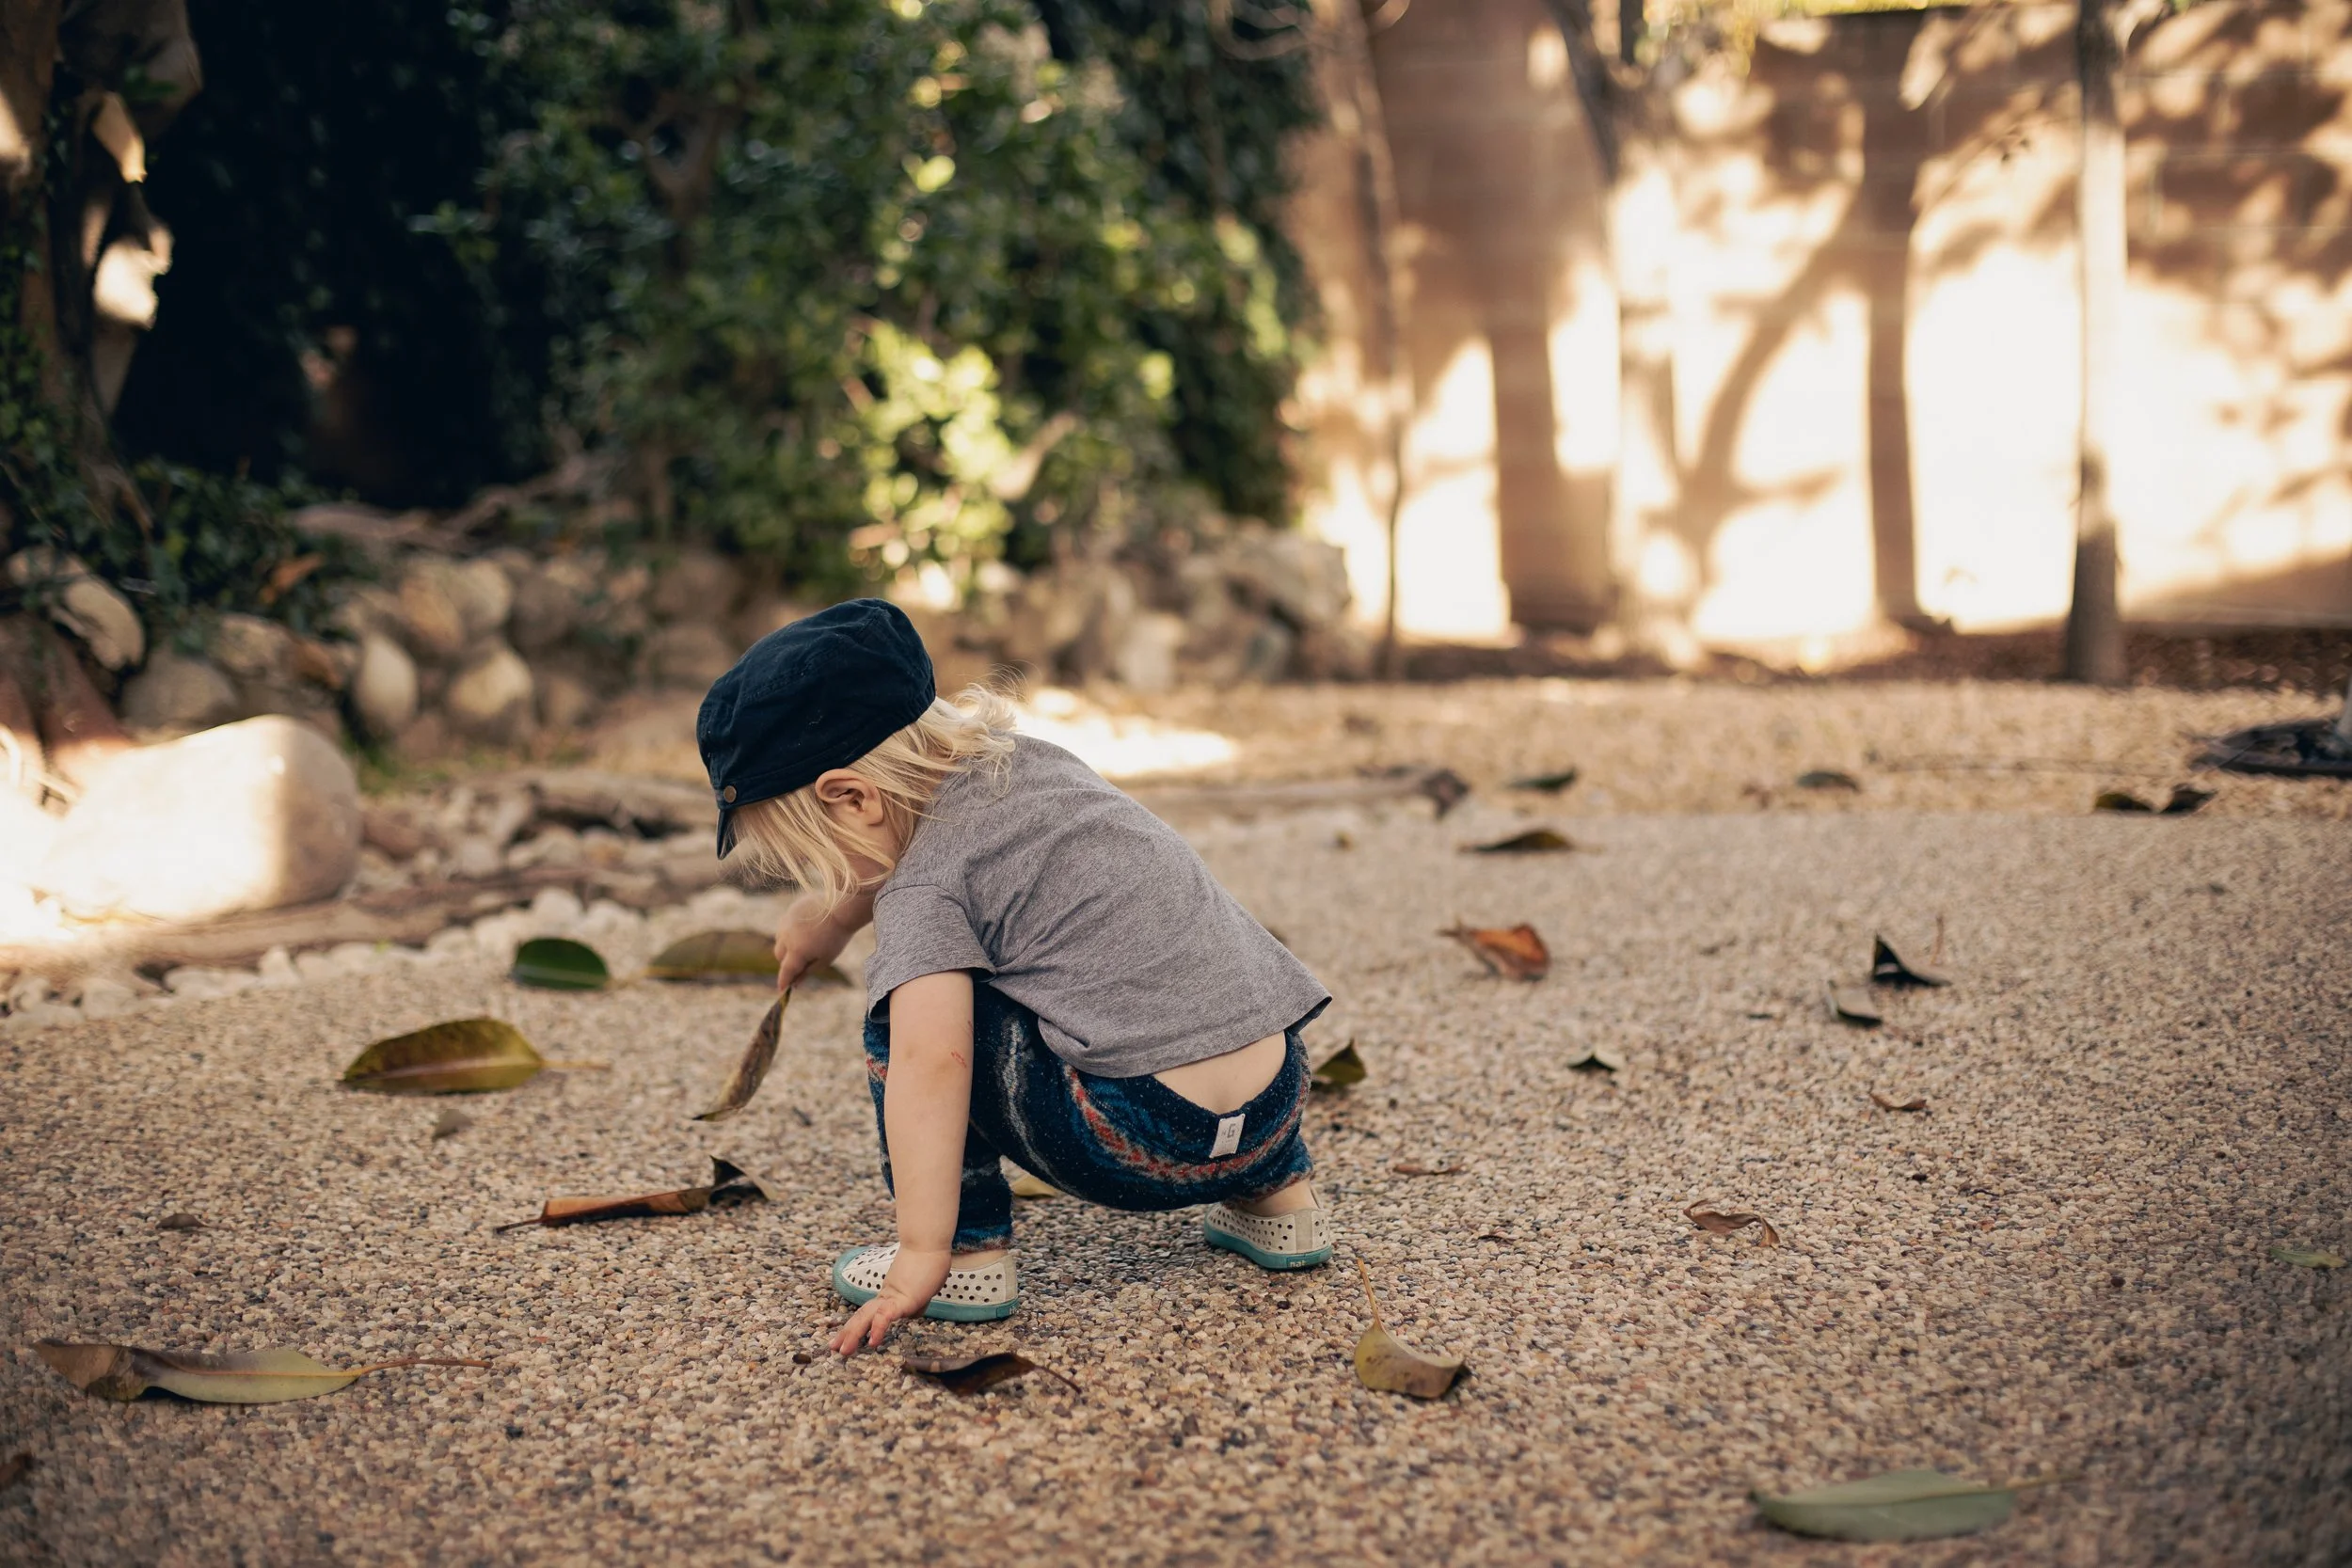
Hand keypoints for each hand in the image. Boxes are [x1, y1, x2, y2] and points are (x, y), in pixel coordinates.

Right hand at [771, 892, 853, 991]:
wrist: (842, 908)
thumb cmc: (836, 937)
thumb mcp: (825, 959)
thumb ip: (807, 972)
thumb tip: (795, 984)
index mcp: (797, 951)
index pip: (785, 971)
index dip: (783, 981)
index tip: (781, 989)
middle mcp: (787, 937)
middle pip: (779, 955)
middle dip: (787, 961)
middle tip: (800, 963)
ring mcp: (786, 922)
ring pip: (780, 939)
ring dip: (787, 945)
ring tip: (806, 942)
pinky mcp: (789, 911)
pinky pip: (785, 926)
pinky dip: (790, 931)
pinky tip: (805, 929)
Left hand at [831, 1247, 951, 1354]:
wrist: (929, 1243)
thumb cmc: (930, 1261)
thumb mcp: (922, 1289)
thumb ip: (916, 1301)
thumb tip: (913, 1312)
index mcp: (890, 1294)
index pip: (871, 1313)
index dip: (857, 1325)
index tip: (847, 1337)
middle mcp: (886, 1296)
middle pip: (862, 1315)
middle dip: (847, 1333)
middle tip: (834, 1348)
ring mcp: (892, 1297)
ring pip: (867, 1317)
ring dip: (853, 1334)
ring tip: (843, 1350)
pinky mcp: (903, 1299)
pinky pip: (886, 1316)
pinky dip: (878, 1329)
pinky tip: (873, 1342)